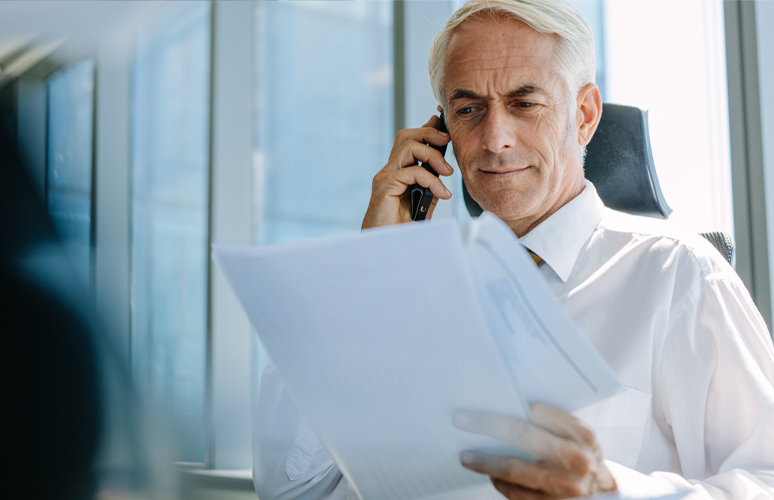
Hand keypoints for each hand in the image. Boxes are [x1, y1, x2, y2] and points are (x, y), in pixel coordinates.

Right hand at [361, 114, 452, 228]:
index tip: (441, 119)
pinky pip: (412, 171)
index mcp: (398, 173)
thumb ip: (431, 188)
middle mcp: (389, 171)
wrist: (384, 249)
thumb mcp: (424, 206)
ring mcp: (385, 177)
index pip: (411, 142)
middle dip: (430, 133)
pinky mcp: (384, 186)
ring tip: (448, 172)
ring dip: (433, 155)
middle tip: (448, 141)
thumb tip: (444, 174)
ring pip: (409, 146)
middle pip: (406, 136)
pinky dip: (432, 180)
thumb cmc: (401, 231)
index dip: (426, 127)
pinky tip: (442, 193)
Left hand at [454, 403, 616, 498]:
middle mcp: (576, 460)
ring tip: (466, 456)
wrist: (601, 495)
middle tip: (462, 420)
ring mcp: (564, 487)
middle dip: (488, 425)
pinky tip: (490, 474)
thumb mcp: (578, 436)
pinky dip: (498, 481)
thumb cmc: (581, 456)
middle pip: (522, 435)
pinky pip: (515, 492)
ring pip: (513, 468)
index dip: (513, 405)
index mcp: (583, 435)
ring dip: (485, 461)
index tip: (490, 399)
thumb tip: (505, 406)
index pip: (541, 412)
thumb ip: (552, 423)